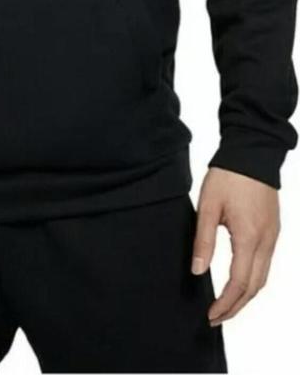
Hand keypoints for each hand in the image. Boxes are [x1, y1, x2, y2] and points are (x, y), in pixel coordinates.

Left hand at [191, 166, 280, 325]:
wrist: (252, 153)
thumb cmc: (228, 177)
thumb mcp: (208, 206)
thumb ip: (203, 240)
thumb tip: (198, 270)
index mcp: (249, 237)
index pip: (239, 283)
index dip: (226, 303)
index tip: (210, 314)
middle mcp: (266, 241)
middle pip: (255, 287)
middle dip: (236, 306)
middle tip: (215, 317)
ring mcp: (273, 236)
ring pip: (263, 277)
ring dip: (246, 295)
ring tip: (226, 305)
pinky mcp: (273, 229)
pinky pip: (266, 263)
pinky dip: (253, 279)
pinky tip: (239, 281)